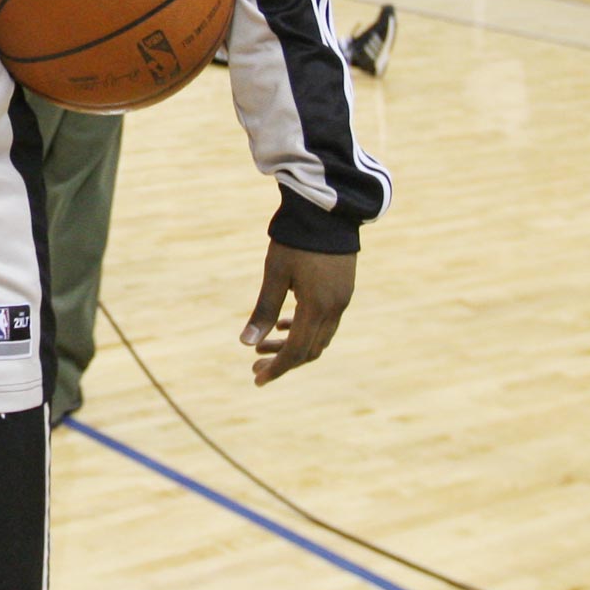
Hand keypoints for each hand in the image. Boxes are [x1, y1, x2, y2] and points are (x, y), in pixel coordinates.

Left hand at [241, 241, 355, 385]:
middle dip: (283, 361)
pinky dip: (304, 329)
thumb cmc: (296, 240)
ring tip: (262, 345)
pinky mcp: (343, 289)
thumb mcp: (275, 274)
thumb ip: (264, 310)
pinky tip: (285, 323)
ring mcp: (342, 299)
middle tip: (255, 365)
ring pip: (319, 337)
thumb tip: (246, 343)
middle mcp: (334, 308)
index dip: (277, 368)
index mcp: (318, 307)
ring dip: (293, 345)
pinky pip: (325, 321)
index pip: (297, 352)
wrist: (326, 210)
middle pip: (310, 350)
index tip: (257, 379)